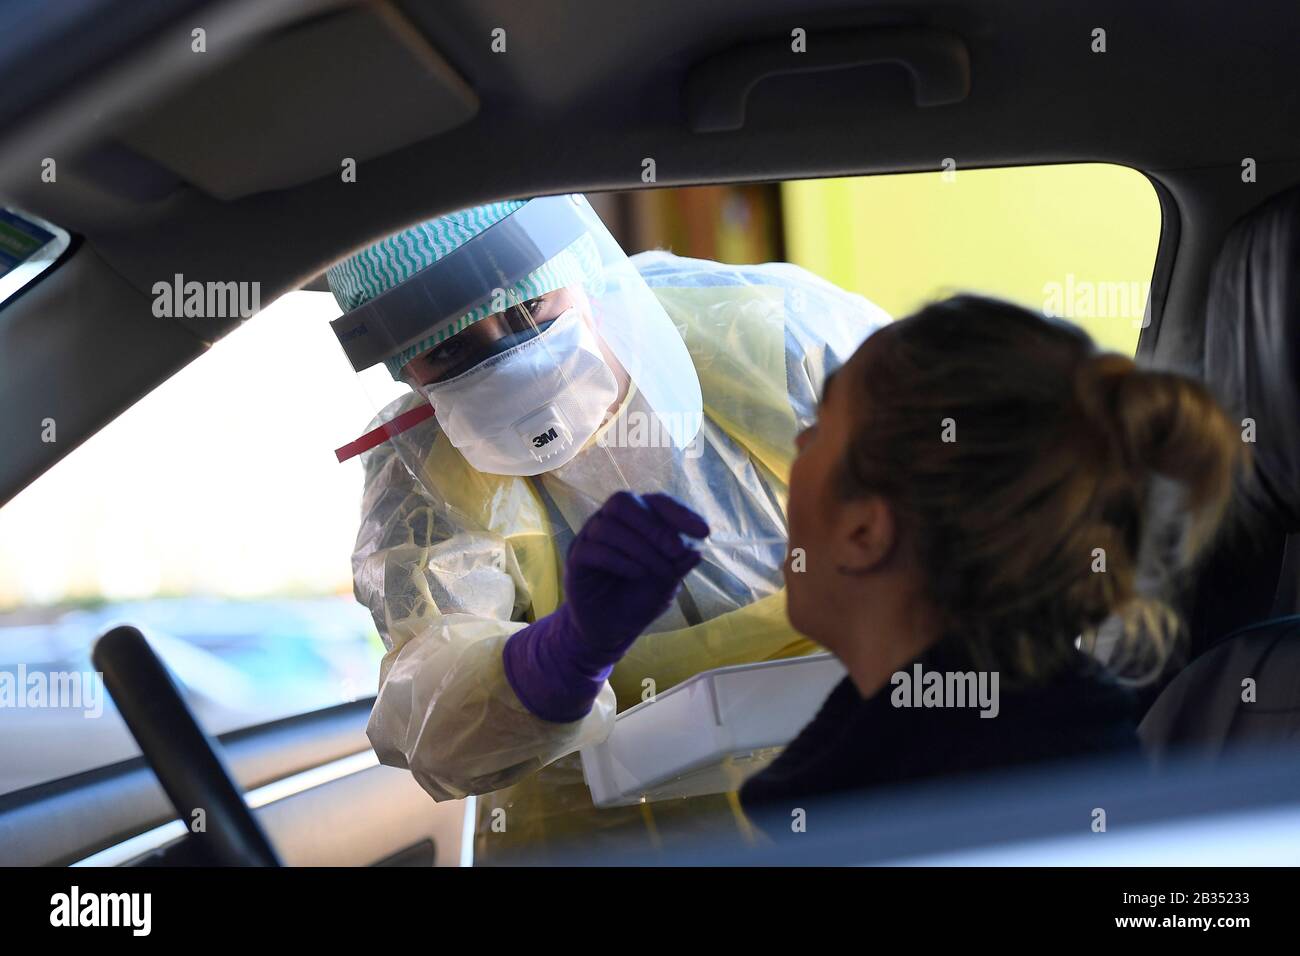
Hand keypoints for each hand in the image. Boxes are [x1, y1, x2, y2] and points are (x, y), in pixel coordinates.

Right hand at [564, 491, 709, 654]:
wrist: (610, 630)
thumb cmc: (639, 600)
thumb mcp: (666, 585)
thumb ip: (678, 567)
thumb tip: (696, 551)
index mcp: (638, 522)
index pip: (656, 502)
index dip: (680, 513)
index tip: (704, 533)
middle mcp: (612, 523)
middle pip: (623, 502)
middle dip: (653, 526)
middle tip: (675, 551)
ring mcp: (591, 539)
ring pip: (609, 526)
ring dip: (640, 548)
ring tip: (658, 572)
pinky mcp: (576, 559)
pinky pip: (594, 549)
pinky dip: (620, 560)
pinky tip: (638, 574)